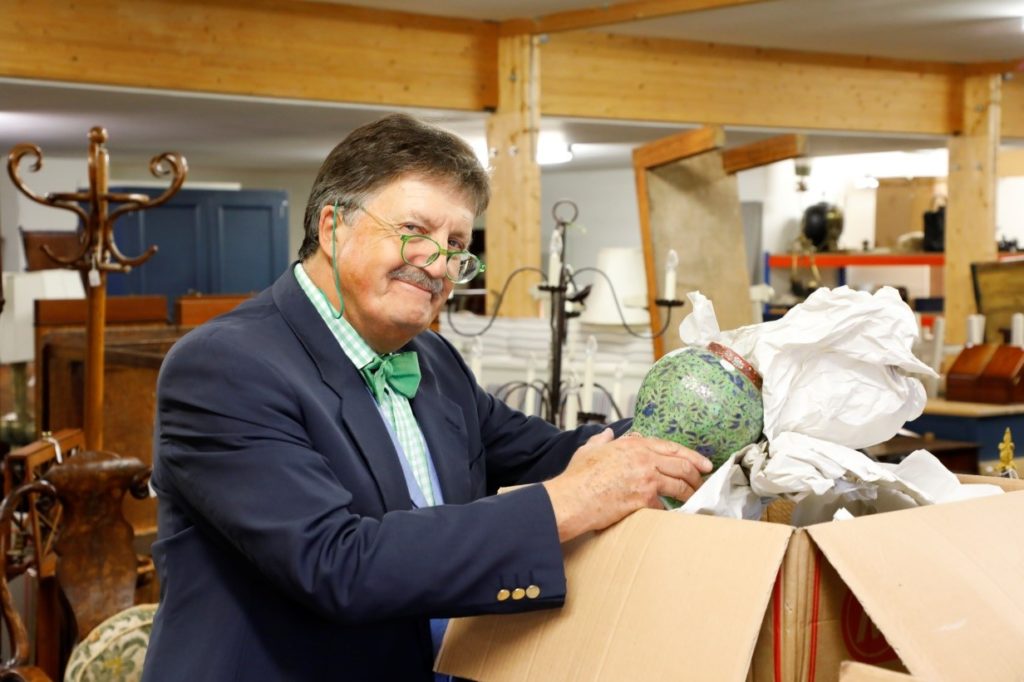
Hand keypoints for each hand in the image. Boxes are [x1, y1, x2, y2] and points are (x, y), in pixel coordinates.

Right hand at [542, 429, 711, 541]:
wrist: (572, 498)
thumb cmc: (577, 477)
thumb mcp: (589, 450)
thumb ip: (600, 440)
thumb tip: (605, 435)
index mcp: (633, 444)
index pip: (671, 447)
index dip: (692, 456)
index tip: (703, 463)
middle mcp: (644, 459)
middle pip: (682, 465)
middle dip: (697, 475)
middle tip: (703, 482)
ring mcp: (646, 479)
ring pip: (680, 485)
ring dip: (690, 493)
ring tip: (694, 498)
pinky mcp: (644, 499)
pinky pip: (665, 505)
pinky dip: (671, 510)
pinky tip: (675, 513)